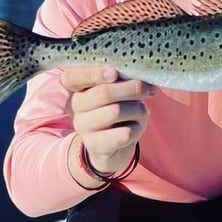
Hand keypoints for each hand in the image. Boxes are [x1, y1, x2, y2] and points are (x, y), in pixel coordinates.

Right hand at [61, 65, 154, 180]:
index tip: (115, 73)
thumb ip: (120, 80)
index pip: (73, 76)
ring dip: (138, 110)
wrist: (112, 148)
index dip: (94, 73)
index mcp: (77, 88)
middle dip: (132, 88)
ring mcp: (83, 127)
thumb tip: (138, 75)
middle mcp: (75, 106)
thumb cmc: (117, 112)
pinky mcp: (95, 145)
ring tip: (140, 113)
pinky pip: (124, 133)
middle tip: (148, 89)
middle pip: (103, 93)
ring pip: (116, 111)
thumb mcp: (117, 92)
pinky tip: (134, 129)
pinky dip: (137, 129)